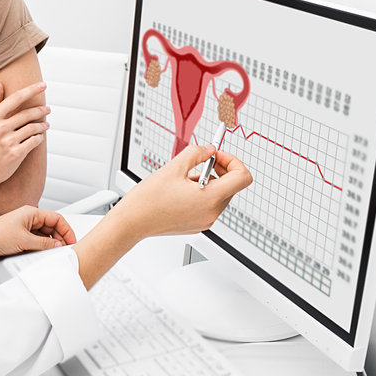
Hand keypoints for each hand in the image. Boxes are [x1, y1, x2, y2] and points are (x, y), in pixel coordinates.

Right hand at [0, 82, 49, 190]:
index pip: (16, 98)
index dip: (32, 89)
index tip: (43, 85)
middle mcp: (0, 128)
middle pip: (27, 113)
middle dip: (41, 110)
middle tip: (47, 109)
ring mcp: (8, 141)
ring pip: (33, 128)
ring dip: (42, 125)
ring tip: (45, 125)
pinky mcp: (16, 154)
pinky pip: (34, 141)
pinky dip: (39, 138)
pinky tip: (39, 137)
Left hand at [0, 206, 75, 267]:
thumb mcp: (24, 240)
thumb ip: (44, 244)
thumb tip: (58, 245)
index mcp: (31, 213)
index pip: (56, 218)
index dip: (66, 229)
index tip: (72, 241)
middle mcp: (28, 220)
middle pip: (52, 228)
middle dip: (60, 238)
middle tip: (65, 250)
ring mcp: (24, 230)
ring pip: (45, 237)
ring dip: (51, 244)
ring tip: (55, 253)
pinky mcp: (19, 240)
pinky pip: (36, 244)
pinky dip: (42, 249)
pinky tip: (43, 255)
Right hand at [118, 144, 252, 237]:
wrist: (132, 222)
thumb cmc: (148, 201)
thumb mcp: (173, 167)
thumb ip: (197, 154)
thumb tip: (209, 150)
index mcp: (210, 198)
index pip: (242, 177)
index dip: (233, 161)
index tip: (218, 156)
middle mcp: (212, 212)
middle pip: (231, 186)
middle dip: (219, 170)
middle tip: (202, 161)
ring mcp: (205, 221)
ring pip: (219, 195)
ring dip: (208, 181)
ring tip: (184, 179)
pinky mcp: (197, 225)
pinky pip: (208, 205)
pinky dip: (200, 193)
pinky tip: (180, 191)